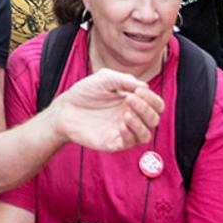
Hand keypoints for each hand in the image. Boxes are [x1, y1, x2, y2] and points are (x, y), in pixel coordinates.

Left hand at [47, 68, 163, 151]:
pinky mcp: (113, 142)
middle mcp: (131, 117)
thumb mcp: (106, 78)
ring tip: (126, 114)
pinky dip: (129, 134)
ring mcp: (123, 131)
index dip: (153, 99)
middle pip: (154, 119)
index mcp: (133, 101)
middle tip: (131, 99)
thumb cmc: (85, 92)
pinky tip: (121, 124)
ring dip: (141, 124)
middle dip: (147, 109)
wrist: (66, 108)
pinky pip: (130, 143)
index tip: (139, 91)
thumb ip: (125, 80)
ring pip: (146, 135)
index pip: (156, 105)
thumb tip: (145, 87)